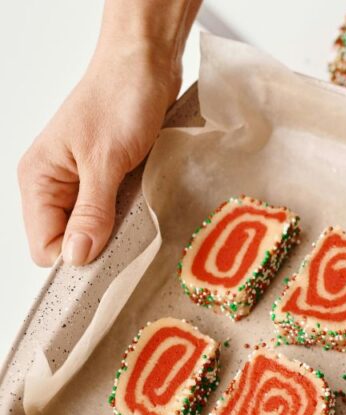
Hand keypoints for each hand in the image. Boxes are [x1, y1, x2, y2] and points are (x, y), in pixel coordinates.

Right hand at [18, 39, 180, 266]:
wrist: (145, 64)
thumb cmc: (120, 100)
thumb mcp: (105, 160)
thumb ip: (91, 212)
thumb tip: (76, 258)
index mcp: (39, 180)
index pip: (45, 246)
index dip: (76, 259)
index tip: (110, 259)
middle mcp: (55, 184)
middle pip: (70, 242)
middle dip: (99, 246)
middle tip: (132, 234)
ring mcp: (82, 181)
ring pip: (95, 228)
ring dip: (119, 229)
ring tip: (141, 214)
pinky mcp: (109, 177)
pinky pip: (115, 211)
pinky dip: (131, 214)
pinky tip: (147, 205)